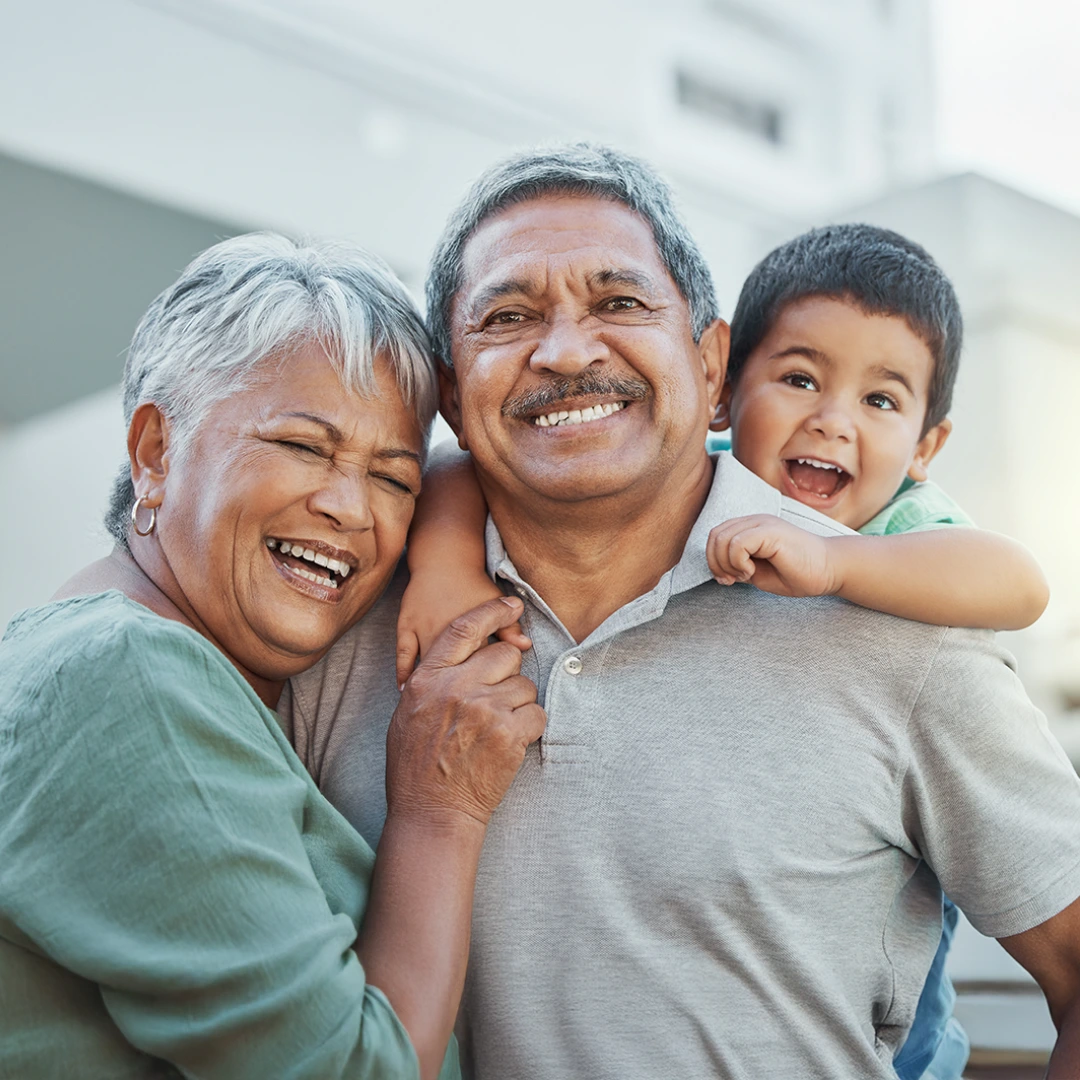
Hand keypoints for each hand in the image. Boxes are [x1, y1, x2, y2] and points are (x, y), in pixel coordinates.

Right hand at [387, 596, 545, 826]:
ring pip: (524, 686)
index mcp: (429, 678)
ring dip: (518, 705)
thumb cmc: (416, 766)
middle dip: (506, 675)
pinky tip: (510, 743)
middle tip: (495, 701)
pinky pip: (537, 714)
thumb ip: (434, 680)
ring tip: (497, 730)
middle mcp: (457, 688)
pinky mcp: (509, 735)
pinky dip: (530, 728)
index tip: (512, 605)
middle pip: (504, 656)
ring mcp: (485, 710)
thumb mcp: (409, 713)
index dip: (492, 612)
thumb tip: (461, 659)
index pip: (464, 628)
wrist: (432, 812)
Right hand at [396, 568, 529, 687]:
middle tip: (462, 700)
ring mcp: (422, 630)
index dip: (483, 681)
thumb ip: (511, 628)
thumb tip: (526, 646)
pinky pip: (402, 655)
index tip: (486, 688)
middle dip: (456, 688)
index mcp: (469, 632)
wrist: (444, 557)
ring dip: (430, 685)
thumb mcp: (494, 602)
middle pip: (450, 671)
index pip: (478, 667)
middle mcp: (444, 632)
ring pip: (426, 666)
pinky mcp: (406, 626)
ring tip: (435, 703)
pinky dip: (402, 673)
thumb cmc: (473, 581)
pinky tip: (403, 691)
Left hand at [707, 514, 838, 597]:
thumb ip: (737, 565)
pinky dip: (737, 562)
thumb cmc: (797, 573)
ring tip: (745, 575)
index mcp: (751, 527)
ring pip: (722, 539)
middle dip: (716, 564)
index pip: (715, 536)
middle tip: (733, 580)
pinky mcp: (770, 531)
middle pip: (714, 536)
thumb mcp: (758, 572)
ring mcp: (762, 523)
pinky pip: (737, 544)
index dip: (713, 560)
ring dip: (726, 564)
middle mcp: (755, 520)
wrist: (830, 571)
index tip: (728, 580)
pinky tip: (752, 571)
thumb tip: (717, 568)